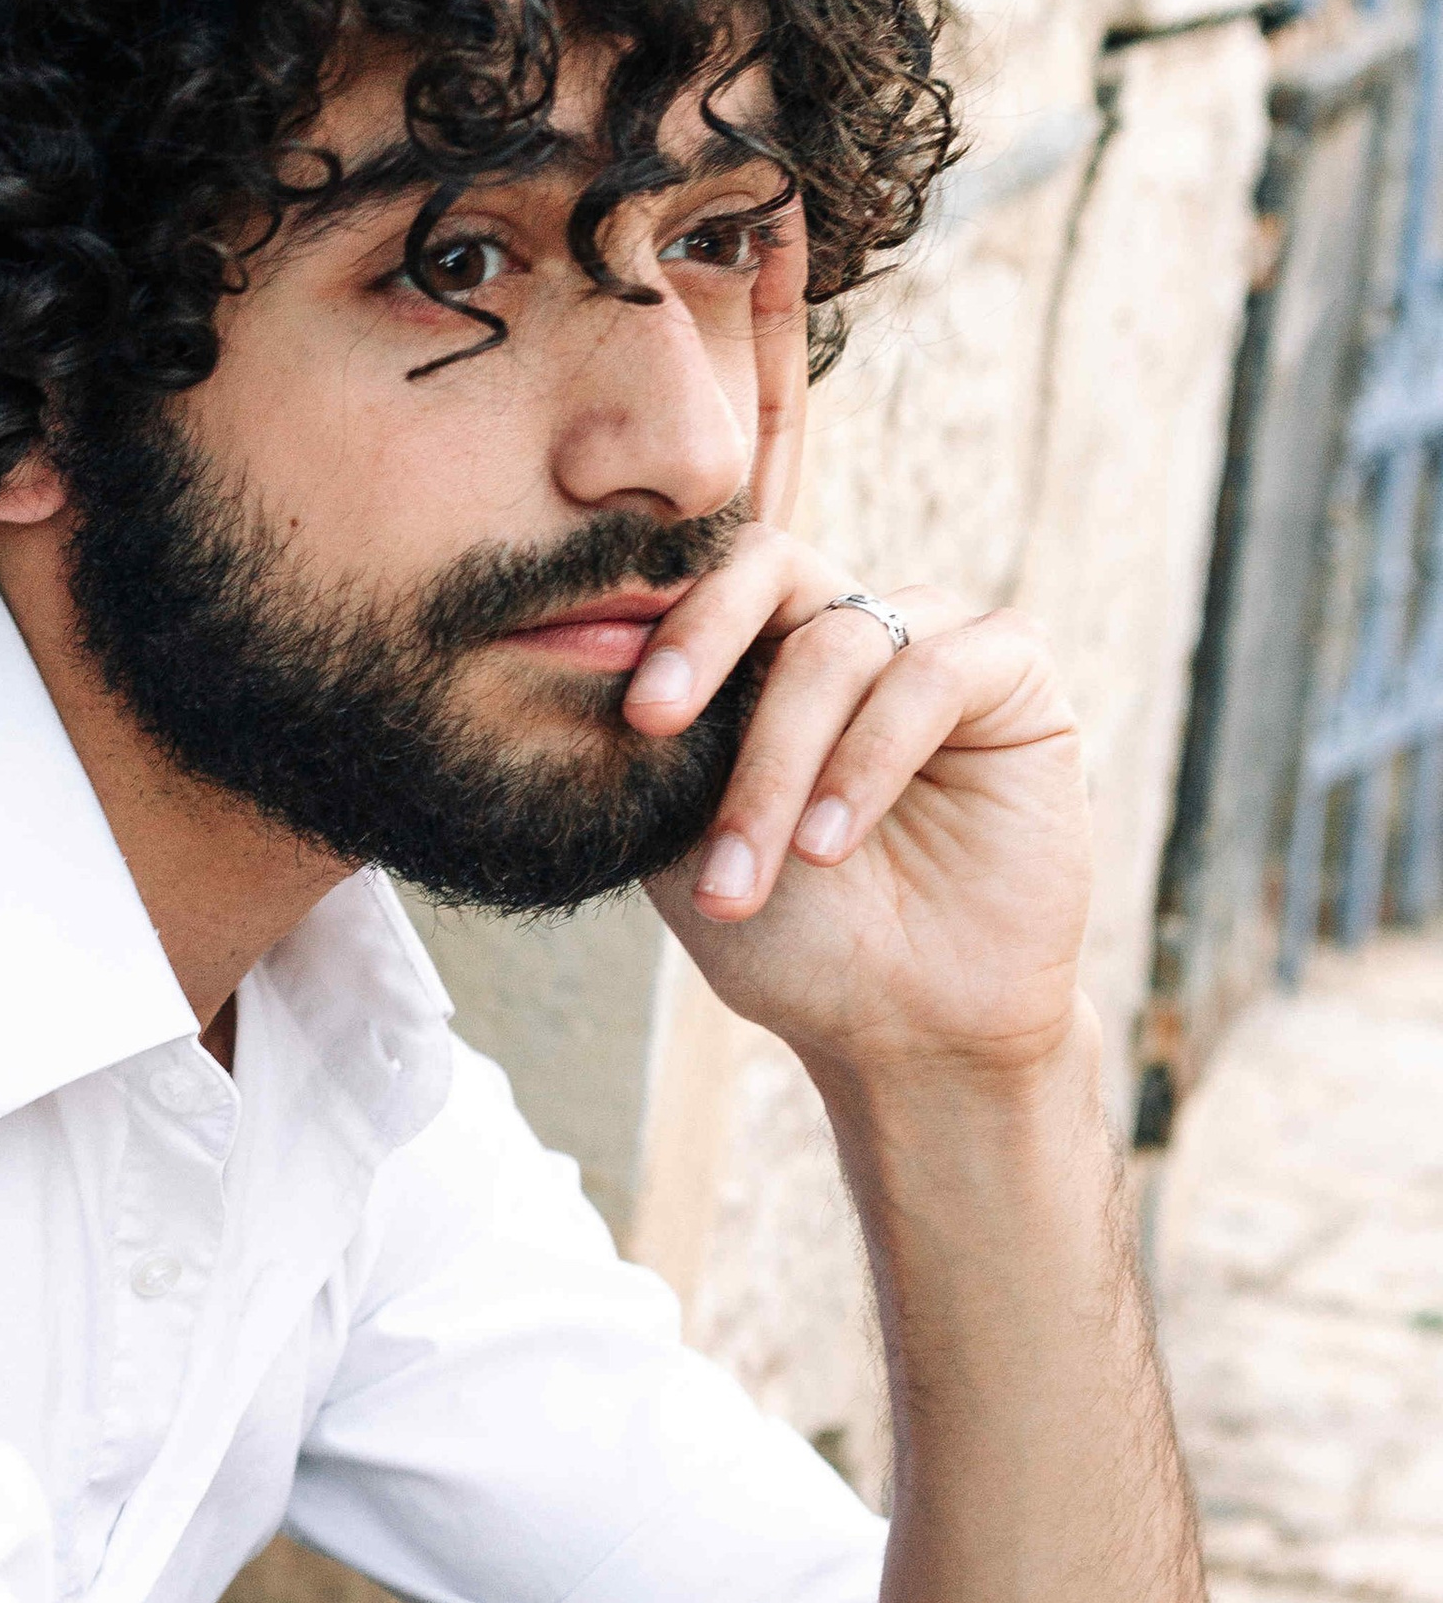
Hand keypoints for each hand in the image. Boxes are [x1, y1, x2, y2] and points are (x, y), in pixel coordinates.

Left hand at [622, 527, 1089, 1082]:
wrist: (905, 1031)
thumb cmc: (795, 942)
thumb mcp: (689, 842)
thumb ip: (654, 750)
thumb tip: (586, 646)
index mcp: (768, 654)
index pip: (711, 576)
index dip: (661, 619)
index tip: (621, 707)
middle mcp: (853, 632)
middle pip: (772, 571)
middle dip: (703, 647)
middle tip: (653, 723)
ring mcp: (936, 646)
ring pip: (842, 643)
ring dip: (782, 763)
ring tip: (755, 873)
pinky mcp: (1015, 677)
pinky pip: (936, 674)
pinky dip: (870, 758)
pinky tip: (831, 842)